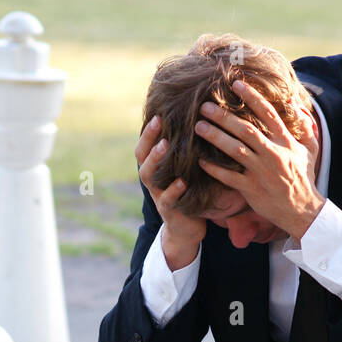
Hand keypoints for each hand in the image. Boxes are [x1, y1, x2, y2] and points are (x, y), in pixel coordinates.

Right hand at [136, 115, 205, 268]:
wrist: (187, 228)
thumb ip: (184, 151)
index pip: (144, 145)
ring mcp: (158, 196)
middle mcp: (152, 180)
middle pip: (142, 157)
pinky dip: (173, 190)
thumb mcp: (185, 170)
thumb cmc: (189, 192)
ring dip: (156, 159)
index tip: (159, 113)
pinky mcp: (169, 211)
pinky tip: (182, 181)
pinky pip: (167, 200)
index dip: (148, 130)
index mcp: (155, 168)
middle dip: (149, 138)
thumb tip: (199, 120)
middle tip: (159, 121)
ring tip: (165, 145)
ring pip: (149, 176)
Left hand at [194, 80, 324, 241]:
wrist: (301, 210)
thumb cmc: (303, 177)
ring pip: (235, 151)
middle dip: (224, 117)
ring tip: (198, 127)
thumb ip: (303, 124)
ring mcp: (261, 172)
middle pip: (246, 130)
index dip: (252, 97)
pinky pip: (229, 177)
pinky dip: (214, 169)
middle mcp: (273, 154)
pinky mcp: (251, 189)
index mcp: (286, 141)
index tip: (236, 84)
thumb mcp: (309, 149)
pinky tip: (200, 161)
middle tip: (205, 106)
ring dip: (215, 137)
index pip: (268, 113)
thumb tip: (293, 101)